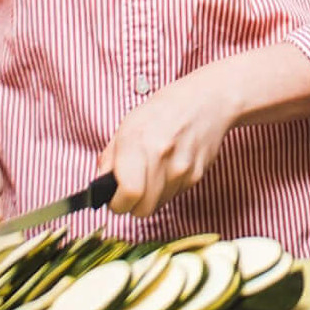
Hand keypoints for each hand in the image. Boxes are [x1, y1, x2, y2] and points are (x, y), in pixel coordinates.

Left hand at [100, 70, 237, 218]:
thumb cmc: (165, 109)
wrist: (208, 99)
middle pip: (142, 210)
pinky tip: (171, 165)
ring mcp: (183, 168)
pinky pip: (175, 194)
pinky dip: (169, 187)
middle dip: (133, 204)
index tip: (115, 196)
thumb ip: (110, 159)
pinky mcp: (197, 175)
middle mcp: (162, 157)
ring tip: (154, 170)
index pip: (127, 196)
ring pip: (158, 205)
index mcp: (138, 142)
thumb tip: (101, 187)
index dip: (117, 202)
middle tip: (132, 187)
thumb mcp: (128, 125)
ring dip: (152, 195)